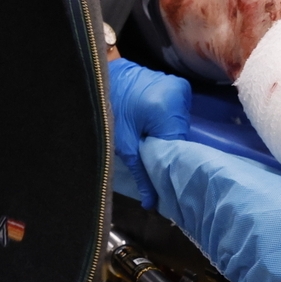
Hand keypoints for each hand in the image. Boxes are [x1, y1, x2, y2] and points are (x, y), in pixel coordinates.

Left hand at [108, 56, 190, 210]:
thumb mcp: (124, 145)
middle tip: (151, 153)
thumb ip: (142, 173)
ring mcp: (177, 85)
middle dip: (167, 145)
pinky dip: (167, 117)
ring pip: (179, 121)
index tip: (162, 171)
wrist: (100, 76)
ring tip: (151, 137)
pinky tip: (153, 121)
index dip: (170, 160)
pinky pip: (177, 108)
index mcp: (167, 110)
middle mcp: (177, 94)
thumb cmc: (110, 110)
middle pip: (180, 132)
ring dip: (167, 131)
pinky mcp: (175, 82)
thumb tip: (152, 205)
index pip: (178, 145)